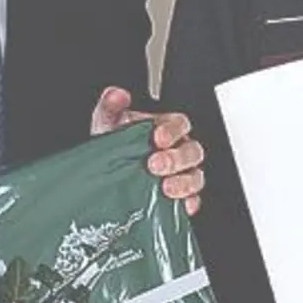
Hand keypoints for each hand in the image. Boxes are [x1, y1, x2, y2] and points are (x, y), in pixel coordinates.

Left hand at [89, 87, 204, 215]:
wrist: (106, 177)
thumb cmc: (115, 147)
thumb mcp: (107, 123)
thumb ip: (111, 106)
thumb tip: (117, 95)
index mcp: (166, 129)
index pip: (180, 124)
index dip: (173, 130)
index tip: (158, 138)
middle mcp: (178, 150)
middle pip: (192, 151)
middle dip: (176, 159)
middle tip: (155, 165)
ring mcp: (181, 175)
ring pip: (196, 176)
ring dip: (184, 183)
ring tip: (166, 188)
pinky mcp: (180, 198)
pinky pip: (193, 200)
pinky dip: (189, 203)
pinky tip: (180, 206)